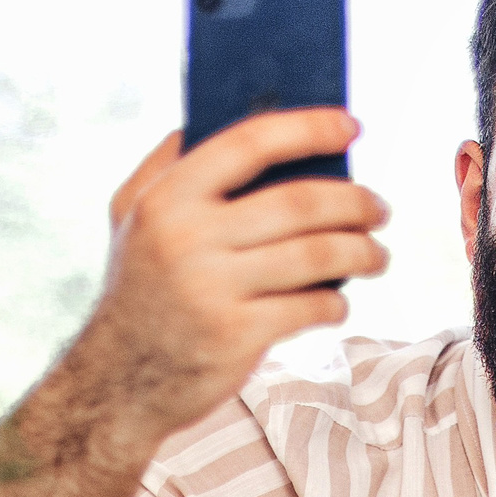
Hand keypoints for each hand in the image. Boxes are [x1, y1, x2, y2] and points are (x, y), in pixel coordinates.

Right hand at [68, 109, 389, 444]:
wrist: (116, 382)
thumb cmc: (139, 288)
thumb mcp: (130, 216)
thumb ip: (168, 162)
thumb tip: (235, 114)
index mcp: (167, 197)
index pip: (249, 142)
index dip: (308, 128)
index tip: (350, 126)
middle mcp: (187, 238)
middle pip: (300, 203)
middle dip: (355, 202)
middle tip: (379, 208)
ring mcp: (212, 289)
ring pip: (317, 255)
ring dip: (362, 252)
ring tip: (377, 255)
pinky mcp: (236, 336)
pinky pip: (310, 307)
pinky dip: (336, 303)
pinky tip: (337, 302)